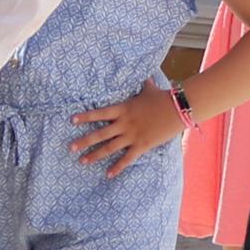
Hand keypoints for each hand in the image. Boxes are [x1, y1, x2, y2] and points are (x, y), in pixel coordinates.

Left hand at [69, 83, 186, 174]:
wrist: (178, 108)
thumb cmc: (163, 97)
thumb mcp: (149, 89)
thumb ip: (144, 84)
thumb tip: (146, 75)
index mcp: (123, 108)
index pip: (100, 113)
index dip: (86, 117)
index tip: (72, 120)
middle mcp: (124, 123)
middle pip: (100, 134)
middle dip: (84, 141)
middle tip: (70, 148)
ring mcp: (132, 135)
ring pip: (109, 148)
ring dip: (95, 155)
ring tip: (82, 161)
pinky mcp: (142, 145)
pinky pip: (127, 158)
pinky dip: (117, 167)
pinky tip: (108, 174)